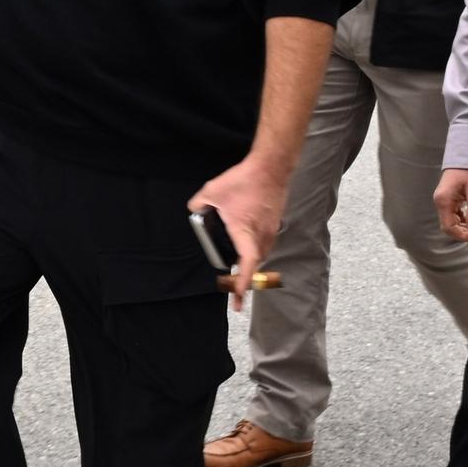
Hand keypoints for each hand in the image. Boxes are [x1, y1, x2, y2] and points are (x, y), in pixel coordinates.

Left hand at [187, 156, 291, 312]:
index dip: (242, 283)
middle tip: (233, 293)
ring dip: (250, 264)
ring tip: (239, 274)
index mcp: (246, 232)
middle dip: (244, 280)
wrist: (271, 167)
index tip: (237, 299)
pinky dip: (255, 250)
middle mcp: (262, 235)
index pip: (247, 265)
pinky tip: (245, 246)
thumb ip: (198, 203)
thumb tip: (193, 209)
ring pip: (261, 254)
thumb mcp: (211, 190)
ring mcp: (270, 230)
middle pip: (254, 264)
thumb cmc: (244, 180)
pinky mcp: (274, 223)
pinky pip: (264, 243)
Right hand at [435, 168, 467, 244]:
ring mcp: (443, 201)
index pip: (448, 227)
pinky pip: (454, 215)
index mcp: (444, 201)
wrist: (466, 156)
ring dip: (464, 227)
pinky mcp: (448, 200)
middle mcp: (440, 202)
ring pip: (451, 222)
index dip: (461, 235)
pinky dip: (463, 220)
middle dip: (463, 232)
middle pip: (448, 226)